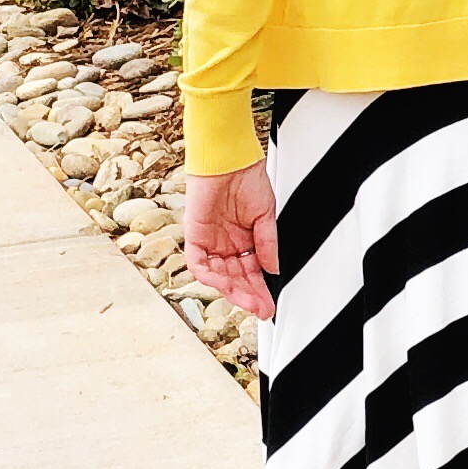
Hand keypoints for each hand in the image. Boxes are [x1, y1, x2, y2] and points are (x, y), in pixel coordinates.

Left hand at [183, 162, 280, 320]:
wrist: (228, 160)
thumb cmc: (247, 178)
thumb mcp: (266, 215)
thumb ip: (268, 244)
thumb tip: (272, 269)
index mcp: (245, 240)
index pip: (251, 273)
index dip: (259, 291)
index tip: (267, 306)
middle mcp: (226, 244)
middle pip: (235, 279)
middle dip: (248, 296)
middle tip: (260, 309)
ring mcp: (210, 242)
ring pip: (218, 276)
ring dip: (232, 290)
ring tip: (247, 301)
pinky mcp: (195, 236)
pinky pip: (199, 264)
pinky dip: (210, 276)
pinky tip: (225, 283)